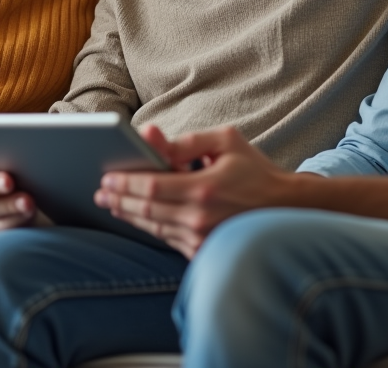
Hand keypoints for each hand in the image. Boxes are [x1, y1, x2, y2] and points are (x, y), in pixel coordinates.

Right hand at [0, 151, 40, 232]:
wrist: (51, 202)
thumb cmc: (39, 176)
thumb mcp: (32, 164)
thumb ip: (21, 157)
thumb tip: (26, 144)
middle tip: (8, 181)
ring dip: (8, 204)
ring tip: (28, 201)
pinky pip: (0, 226)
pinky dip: (15, 219)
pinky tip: (28, 212)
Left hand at [94, 125, 291, 257]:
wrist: (286, 208)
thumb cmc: (254, 170)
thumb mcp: (226, 142)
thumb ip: (186, 141)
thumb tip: (150, 136)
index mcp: (204, 188)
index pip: (151, 186)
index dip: (124, 183)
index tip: (106, 177)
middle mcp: (200, 217)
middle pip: (146, 209)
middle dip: (119, 199)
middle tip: (101, 191)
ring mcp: (201, 238)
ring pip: (153, 226)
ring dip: (129, 214)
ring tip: (111, 202)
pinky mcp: (203, 250)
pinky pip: (167, 239)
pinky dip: (149, 227)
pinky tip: (136, 217)